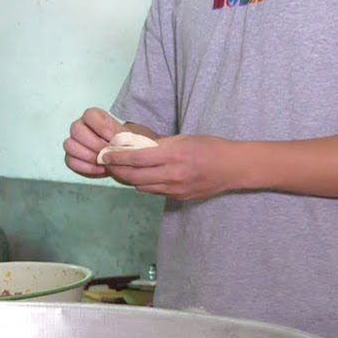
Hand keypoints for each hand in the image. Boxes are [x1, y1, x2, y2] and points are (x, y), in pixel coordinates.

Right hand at [63, 107, 125, 178]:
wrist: (118, 157)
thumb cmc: (120, 144)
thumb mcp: (125, 138)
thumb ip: (120, 138)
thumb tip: (115, 144)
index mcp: (93, 117)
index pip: (89, 115)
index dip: (101, 127)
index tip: (113, 138)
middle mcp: (79, 126)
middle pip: (76, 130)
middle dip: (94, 144)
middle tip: (108, 153)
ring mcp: (73, 142)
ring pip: (70, 145)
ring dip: (89, 156)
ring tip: (103, 162)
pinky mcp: (71, 157)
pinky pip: (71, 161)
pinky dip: (86, 167)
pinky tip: (100, 169)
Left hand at [101, 134, 241, 200]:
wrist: (233, 168)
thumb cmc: (209, 147)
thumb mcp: (183, 139)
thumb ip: (158, 145)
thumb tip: (133, 147)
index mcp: (173, 154)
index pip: (136, 157)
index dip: (116, 157)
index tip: (104, 154)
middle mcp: (173, 174)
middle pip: (134, 176)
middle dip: (117, 170)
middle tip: (106, 164)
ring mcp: (176, 189)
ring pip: (141, 186)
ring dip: (129, 179)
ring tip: (120, 169)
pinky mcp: (178, 198)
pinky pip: (154, 192)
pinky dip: (144, 184)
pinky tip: (140, 177)